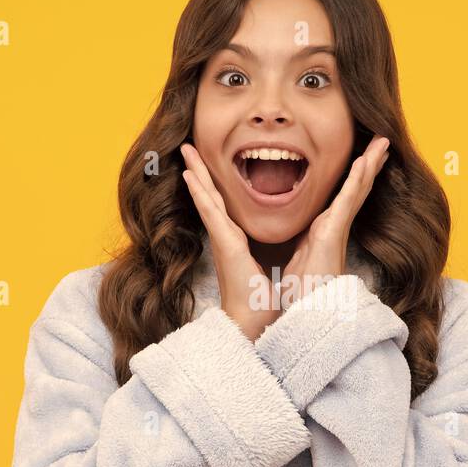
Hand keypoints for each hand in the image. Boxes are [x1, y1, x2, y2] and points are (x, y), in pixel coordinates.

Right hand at [179, 142, 279, 341]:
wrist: (254, 320)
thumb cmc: (262, 299)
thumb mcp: (269, 266)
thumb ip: (267, 252)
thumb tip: (281, 244)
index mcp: (235, 240)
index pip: (222, 204)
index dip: (212, 183)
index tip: (205, 163)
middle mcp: (225, 236)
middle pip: (210, 195)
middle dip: (199, 170)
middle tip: (189, 146)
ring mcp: (222, 238)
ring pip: (207, 198)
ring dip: (196, 173)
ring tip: (187, 151)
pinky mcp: (225, 243)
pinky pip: (210, 212)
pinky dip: (200, 193)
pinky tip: (190, 176)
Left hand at [278, 135, 389, 308]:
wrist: (299, 315)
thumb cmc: (296, 294)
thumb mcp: (295, 260)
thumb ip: (299, 246)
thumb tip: (296, 243)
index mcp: (323, 232)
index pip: (342, 198)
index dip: (355, 177)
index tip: (364, 158)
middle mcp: (333, 228)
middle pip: (355, 189)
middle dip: (369, 165)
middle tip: (382, 142)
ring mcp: (335, 230)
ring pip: (356, 191)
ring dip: (369, 165)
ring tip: (382, 143)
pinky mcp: (333, 234)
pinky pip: (347, 202)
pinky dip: (356, 181)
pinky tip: (364, 162)